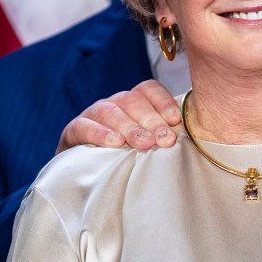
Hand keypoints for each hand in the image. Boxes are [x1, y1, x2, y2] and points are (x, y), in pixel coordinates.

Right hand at [56, 79, 181, 152]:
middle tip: (164, 139)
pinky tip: (114, 142)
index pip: (148, 89)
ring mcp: (92, 114)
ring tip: (143, 143)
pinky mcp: (73, 130)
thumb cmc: (123, 155)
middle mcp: (114, 103)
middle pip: (133, 101)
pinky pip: (85, 126)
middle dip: (151, 120)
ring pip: (111, 112)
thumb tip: (187, 140)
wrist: (82, 171)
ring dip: (130, 127)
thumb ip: (162, 136)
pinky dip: (100, 133)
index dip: (163, 101)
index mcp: (133, 102)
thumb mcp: (144, 142)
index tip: (175, 120)